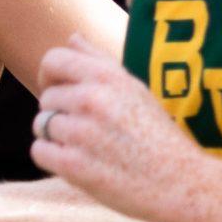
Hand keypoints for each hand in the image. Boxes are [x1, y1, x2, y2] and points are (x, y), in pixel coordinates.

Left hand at [30, 33, 203, 221]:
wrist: (182, 183)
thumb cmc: (159, 136)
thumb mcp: (135, 89)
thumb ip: (99, 61)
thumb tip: (72, 37)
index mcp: (108, 77)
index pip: (53, 60)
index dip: (49, 76)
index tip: (58, 90)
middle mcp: (91, 99)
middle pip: (46, 98)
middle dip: (59, 113)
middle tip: (89, 131)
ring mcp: (81, 132)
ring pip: (41, 125)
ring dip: (57, 138)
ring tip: (88, 148)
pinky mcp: (73, 165)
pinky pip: (39, 152)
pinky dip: (53, 159)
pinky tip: (79, 164)